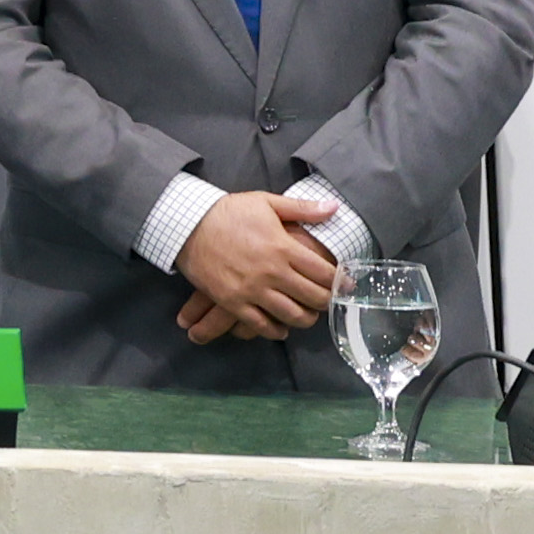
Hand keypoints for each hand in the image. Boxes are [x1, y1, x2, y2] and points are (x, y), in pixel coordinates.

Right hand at [173, 189, 340, 341]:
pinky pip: (261, 325)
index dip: (339, 281)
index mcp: (283, 247)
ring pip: (291, 315)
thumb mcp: (266, 202)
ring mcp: (252, 290)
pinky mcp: (233, 302)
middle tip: (329, 300)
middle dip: (326, 301)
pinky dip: (275, 331)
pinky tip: (281, 328)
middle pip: (313, 297)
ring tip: (308, 315)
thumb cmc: (228, 212)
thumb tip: (335, 207)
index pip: (323, 272)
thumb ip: (302, 208)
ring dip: (305, 319)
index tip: (345, 285)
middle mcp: (272, 272)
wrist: (188, 225)